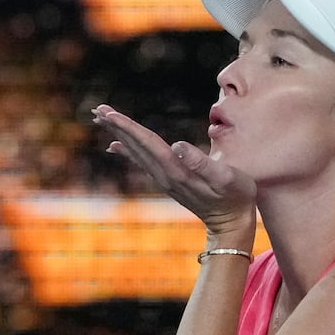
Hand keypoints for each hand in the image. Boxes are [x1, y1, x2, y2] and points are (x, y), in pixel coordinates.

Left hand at [91, 104, 256, 240]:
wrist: (232, 224)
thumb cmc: (236, 197)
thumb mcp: (226, 178)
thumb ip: (202, 163)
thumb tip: (178, 146)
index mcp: (177, 170)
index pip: (148, 143)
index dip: (128, 127)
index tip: (109, 114)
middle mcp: (165, 175)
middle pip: (137, 146)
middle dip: (118, 127)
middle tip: (98, 110)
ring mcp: (165, 179)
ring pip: (136, 152)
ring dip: (120, 135)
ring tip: (103, 120)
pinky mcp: (169, 181)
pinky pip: (142, 161)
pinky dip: (127, 150)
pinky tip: (115, 146)